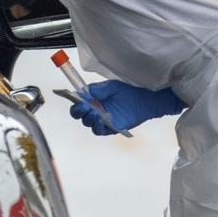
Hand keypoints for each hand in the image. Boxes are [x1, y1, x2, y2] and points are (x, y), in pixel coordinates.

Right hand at [69, 80, 184, 135]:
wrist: (143, 97)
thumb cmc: (126, 89)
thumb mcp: (110, 86)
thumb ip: (96, 90)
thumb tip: (82, 93)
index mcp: (91, 99)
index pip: (77, 103)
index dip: (74, 102)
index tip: (76, 99)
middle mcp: (94, 110)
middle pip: (79, 115)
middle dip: (79, 112)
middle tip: (84, 107)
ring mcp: (101, 120)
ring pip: (88, 123)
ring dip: (88, 119)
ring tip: (94, 113)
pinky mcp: (110, 128)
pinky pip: (99, 130)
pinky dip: (97, 127)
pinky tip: (100, 121)